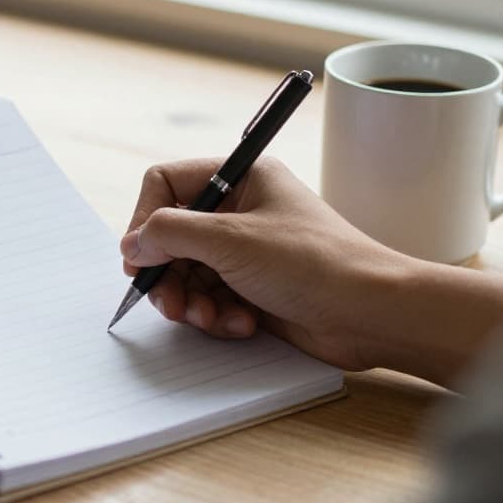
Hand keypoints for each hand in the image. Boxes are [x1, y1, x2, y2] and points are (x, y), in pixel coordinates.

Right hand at [120, 157, 407, 371]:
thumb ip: (169, 233)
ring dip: (191, 301)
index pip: (167, 184)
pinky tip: (241, 324)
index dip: (145, 220)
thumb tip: (132, 244)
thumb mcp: (229, 240)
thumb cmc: (314, 263)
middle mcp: (242, 210)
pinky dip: (217, 316)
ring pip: (187, 274)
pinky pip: (211, 300)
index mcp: (241, 177)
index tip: (139, 257)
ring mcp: (247, 251)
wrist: (371, 313)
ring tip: (209, 317)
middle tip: (169, 302)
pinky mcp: (254, 288)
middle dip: (167, 273)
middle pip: (172, 236)